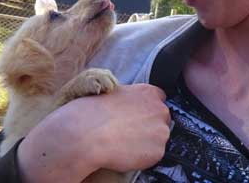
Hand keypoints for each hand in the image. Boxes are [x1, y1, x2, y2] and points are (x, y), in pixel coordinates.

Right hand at [17, 83, 170, 182]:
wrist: (87, 133)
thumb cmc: (93, 111)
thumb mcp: (112, 91)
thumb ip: (128, 96)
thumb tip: (129, 104)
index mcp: (148, 92)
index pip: (159, 98)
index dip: (147, 108)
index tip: (137, 116)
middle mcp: (160, 109)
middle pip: (161, 118)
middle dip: (150, 124)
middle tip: (129, 131)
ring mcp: (161, 131)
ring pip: (158, 137)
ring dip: (147, 140)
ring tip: (124, 142)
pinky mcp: (158, 151)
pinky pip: (153, 154)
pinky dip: (143, 156)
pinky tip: (125, 151)